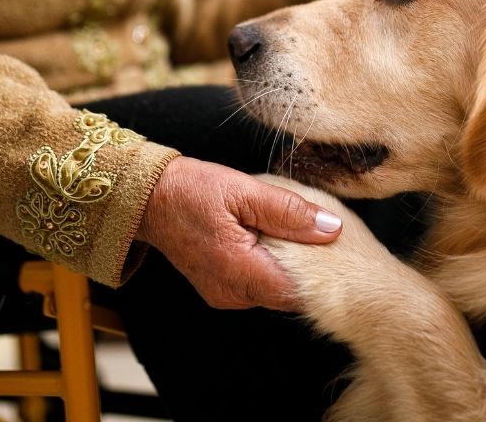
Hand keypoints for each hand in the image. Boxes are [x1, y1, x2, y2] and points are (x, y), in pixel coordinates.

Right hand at [137, 156, 343, 310]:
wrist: (149, 198)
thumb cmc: (193, 190)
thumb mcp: (245, 191)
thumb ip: (290, 212)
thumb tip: (332, 228)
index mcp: (239, 271)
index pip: (297, 293)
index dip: (322, 274)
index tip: (335, 250)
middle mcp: (231, 293)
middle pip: (287, 293)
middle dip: (307, 269)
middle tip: (317, 234)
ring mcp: (224, 294)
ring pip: (273, 290)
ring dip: (287, 266)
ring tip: (292, 232)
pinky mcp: (220, 288)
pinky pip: (256, 285)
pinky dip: (269, 265)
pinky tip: (270, 239)